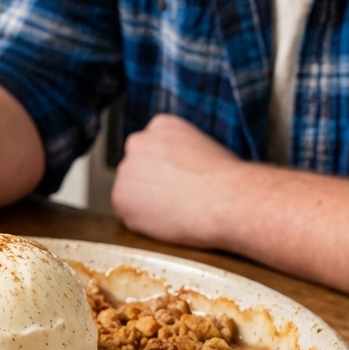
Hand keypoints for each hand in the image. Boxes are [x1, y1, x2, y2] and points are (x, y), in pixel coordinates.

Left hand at [111, 113, 239, 246]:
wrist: (227, 200)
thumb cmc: (227, 180)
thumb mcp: (206, 148)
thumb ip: (181, 153)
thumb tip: (177, 169)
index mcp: (161, 125)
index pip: (152, 148)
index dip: (166, 169)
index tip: (179, 180)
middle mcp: (138, 142)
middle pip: (137, 168)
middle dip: (151, 183)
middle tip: (176, 198)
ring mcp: (126, 170)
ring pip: (131, 192)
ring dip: (147, 203)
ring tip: (176, 211)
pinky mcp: (121, 199)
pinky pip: (130, 216)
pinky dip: (145, 223)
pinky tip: (169, 221)